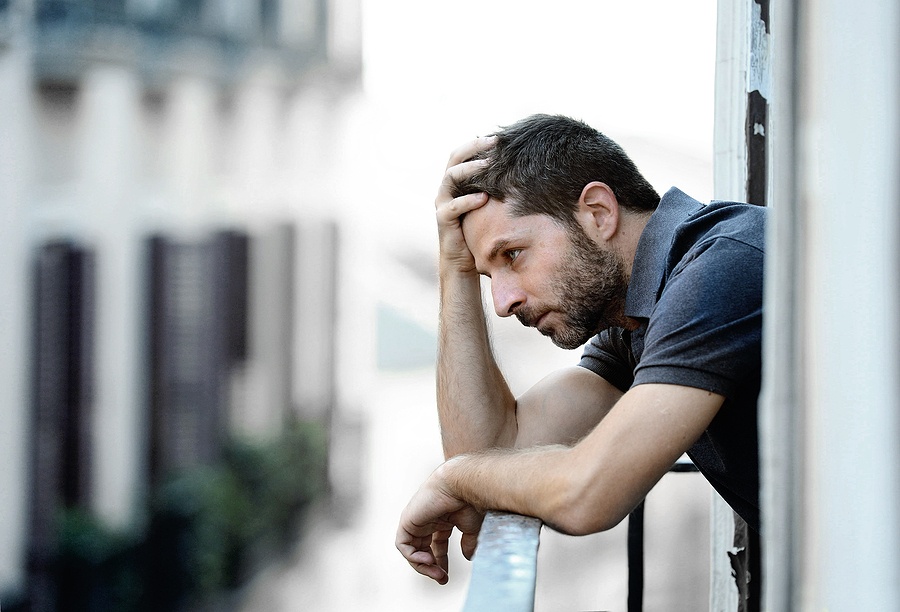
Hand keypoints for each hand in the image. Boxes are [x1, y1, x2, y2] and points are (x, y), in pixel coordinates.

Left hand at [395, 465, 483, 583]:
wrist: (463, 485)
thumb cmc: (470, 501)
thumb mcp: (472, 528)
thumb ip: (469, 543)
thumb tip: (469, 558)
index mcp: (442, 519)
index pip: (436, 544)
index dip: (440, 562)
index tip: (447, 576)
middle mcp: (427, 520)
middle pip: (423, 549)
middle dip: (431, 567)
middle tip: (443, 579)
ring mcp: (416, 520)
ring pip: (412, 550)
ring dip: (423, 566)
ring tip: (437, 573)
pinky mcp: (408, 520)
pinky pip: (403, 545)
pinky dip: (413, 557)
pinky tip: (429, 560)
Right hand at [435, 136, 495, 272]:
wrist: (464, 260)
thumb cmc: (480, 229)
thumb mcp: (489, 203)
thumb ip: (494, 186)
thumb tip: (520, 168)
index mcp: (456, 181)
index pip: (462, 153)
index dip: (477, 143)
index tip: (499, 137)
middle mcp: (446, 188)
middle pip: (454, 158)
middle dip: (474, 148)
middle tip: (494, 143)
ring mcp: (442, 203)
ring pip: (451, 177)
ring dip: (470, 169)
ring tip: (489, 165)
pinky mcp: (443, 219)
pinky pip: (454, 206)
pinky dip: (468, 200)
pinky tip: (484, 198)